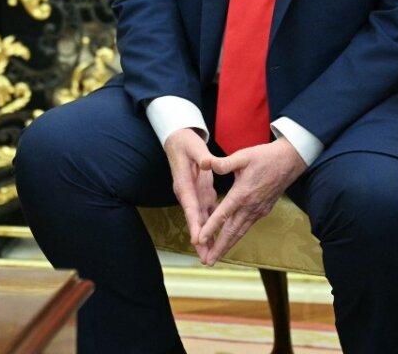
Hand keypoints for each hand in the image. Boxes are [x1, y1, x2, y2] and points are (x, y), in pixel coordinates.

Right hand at [163, 128, 218, 261]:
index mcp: (184, 184)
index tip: (196, 239)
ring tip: (211, 256)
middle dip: (199, 239)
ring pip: (200, 220)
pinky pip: (207, 213)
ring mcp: (193, 195)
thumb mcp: (194, 146)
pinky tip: (218, 239)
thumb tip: (207, 163)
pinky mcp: (200, 193)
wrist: (179, 140)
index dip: (194, 223)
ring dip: (205, 237)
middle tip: (205, 258)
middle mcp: (187, 193)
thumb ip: (202, 156)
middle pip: (194, 219)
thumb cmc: (186, 143)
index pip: (190, 206)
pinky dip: (211, 226)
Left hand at [195, 138, 306, 265]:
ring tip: (215, 257)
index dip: (210, 228)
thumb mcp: (243, 156)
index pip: (223, 214)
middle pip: (232, 231)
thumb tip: (205, 163)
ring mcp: (258, 211)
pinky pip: (247, 227)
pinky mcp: (263, 211)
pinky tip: (230, 240)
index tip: (200, 239)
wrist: (290, 162)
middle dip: (219, 248)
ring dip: (227, 246)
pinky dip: (237, 236)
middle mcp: (250, 206)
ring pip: (240, 232)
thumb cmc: (265, 157)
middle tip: (206, 261)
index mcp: (242, 193)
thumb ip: (223, 163)